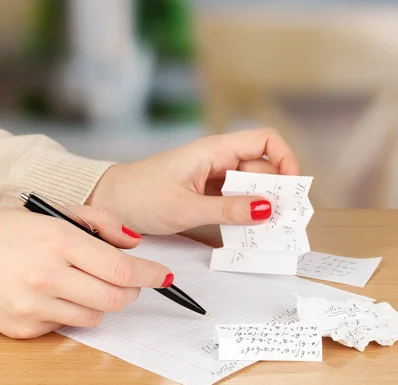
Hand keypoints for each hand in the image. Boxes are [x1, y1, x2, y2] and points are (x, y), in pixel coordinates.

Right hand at [0, 207, 170, 338]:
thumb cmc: (7, 230)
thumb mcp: (55, 212)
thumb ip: (101, 222)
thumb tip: (134, 243)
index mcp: (56, 241)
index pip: (119, 267)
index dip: (149, 274)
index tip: (163, 275)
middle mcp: (46, 276)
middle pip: (114, 299)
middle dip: (131, 291)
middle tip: (129, 281)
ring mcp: (33, 306)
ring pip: (94, 317)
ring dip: (101, 303)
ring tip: (85, 284)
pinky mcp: (22, 328)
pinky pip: (65, 326)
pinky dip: (71, 312)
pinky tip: (55, 294)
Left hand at [87, 128, 299, 234]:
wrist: (108, 203)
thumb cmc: (140, 197)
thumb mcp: (186, 207)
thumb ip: (228, 209)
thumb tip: (267, 208)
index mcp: (213, 150)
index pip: (265, 140)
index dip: (284, 159)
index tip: (289, 188)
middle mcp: (216, 159)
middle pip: (261, 167)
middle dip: (275, 191)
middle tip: (284, 220)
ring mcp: (210, 176)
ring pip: (248, 186)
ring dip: (259, 206)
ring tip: (267, 231)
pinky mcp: (203, 193)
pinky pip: (232, 199)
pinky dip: (242, 213)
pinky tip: (245, 232)